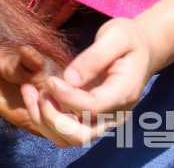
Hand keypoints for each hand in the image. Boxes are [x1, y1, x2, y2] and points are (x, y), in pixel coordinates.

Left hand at [21, 17, 154, 146]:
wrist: (142, 50)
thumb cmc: (129, 39)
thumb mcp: (116, 35)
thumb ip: (94, 56)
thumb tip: (69, 78)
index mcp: (124, 93)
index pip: (92, 108)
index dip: (68, 98)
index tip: (51, 79)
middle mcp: (114, 114)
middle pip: (80, 135)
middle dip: (53, 117)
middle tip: (41, 89)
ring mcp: (103, 120)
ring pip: (69, 139)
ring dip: (45, 121)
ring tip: (31, 92)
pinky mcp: (91, 119)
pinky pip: (65, 131)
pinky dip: (46, 119)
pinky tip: (37, 96)